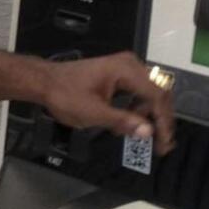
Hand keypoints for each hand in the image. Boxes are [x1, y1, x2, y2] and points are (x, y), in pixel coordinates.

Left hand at [40, 52, 175, 153]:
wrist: (44, 82)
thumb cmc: (65, 96)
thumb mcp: (93, 113)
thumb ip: (122, 121)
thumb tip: (149, 132)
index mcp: (126, 70)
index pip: (157, 96)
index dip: (163, 122)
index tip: (164, 144)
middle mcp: (131, 64)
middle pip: (158, 92)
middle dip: (161, 119)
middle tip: (161, 144)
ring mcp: (125, 67)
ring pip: (150, 93)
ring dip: (149, 115)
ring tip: (141, 135)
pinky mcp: (119, 74)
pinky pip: (138, 91)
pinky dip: (138, 108)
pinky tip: (128, 122)